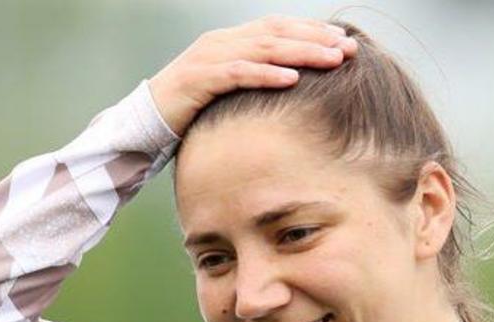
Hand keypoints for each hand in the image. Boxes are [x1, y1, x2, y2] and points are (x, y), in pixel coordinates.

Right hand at [148, 15, 357, 136]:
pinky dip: (266, 75)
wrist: (144, 121)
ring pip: (263, 49)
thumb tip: (292, 86)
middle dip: (315, 39)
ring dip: (301, 53)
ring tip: (332, 60)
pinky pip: (238, 73)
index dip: (311, 30)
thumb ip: (254, 79)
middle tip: (348, 48)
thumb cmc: (191, 110)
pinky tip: (291, 79)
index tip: (343, 39)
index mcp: (231, 41)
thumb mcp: (228, 90)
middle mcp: (222, 41)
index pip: (278, 28)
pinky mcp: (199, 79)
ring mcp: (209, 58)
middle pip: (277, 34)